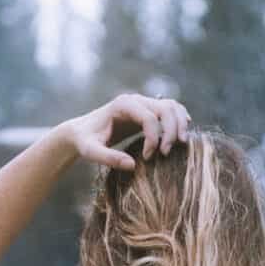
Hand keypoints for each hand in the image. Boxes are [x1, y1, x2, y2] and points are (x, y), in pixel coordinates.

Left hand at [65, 93, 191, 171]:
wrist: (82, 132)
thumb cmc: (85, 141)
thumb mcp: (91, 151)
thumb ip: (108, 158)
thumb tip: (132, 165)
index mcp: (123, 104)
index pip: (148, 118)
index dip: (152, 139)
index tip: (147, 158)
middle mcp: (136, 100)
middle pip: (166, 109)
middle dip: (171, 131)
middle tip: (166, 153)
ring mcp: (144, 104)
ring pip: (172, 107)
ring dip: (180, 124)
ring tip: (181, 145)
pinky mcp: (148, 112)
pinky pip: (170, 111)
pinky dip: (180, 120)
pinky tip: (182, 135)